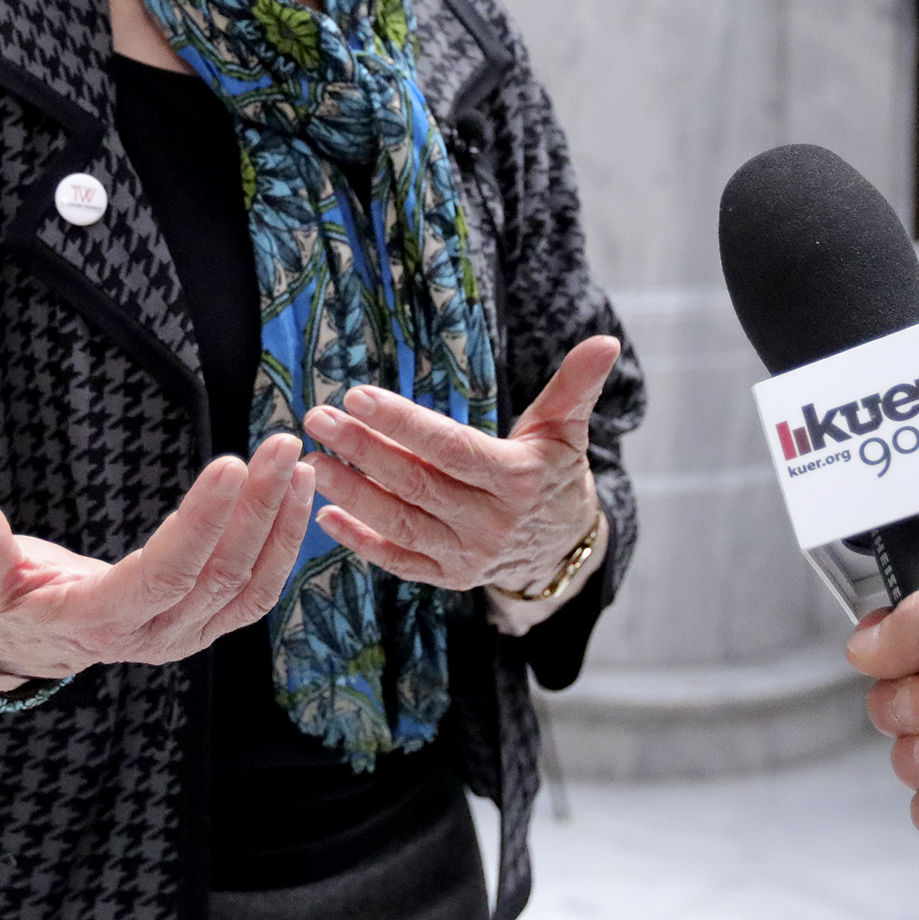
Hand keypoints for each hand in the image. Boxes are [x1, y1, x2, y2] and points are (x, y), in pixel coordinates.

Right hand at [0, 435, 314, 682]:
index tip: (230, 465)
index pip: (163, 574)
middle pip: (217, 575)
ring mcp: (185, 637)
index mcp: (100, 622)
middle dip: (254, 508)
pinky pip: (255, 593)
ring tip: (296, 463)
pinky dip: (282, 546)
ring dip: (278, 523)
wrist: (31, 642)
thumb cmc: (6, 601)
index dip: (200, 525)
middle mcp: (153, 638)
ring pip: (246, 585)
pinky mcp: (204, 626)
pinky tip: (296, 495)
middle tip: (279, 445)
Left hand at [303, 335, 617, 593]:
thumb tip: (605, 341)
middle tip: (317, 418)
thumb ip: (576, 386)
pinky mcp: (448, 578)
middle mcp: (491, 523)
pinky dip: (360, 542)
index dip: (404, 422)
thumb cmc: (554, 473)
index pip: (451, 447)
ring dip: (351, 492)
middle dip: (363, 449)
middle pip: (417, 482)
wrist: (562, 547)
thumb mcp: (565, 429)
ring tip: (313, 460)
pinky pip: (399, 560)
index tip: (357, 395)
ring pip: (400, 522)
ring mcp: (467, 556)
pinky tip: (325, 514)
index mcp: (517, 480)